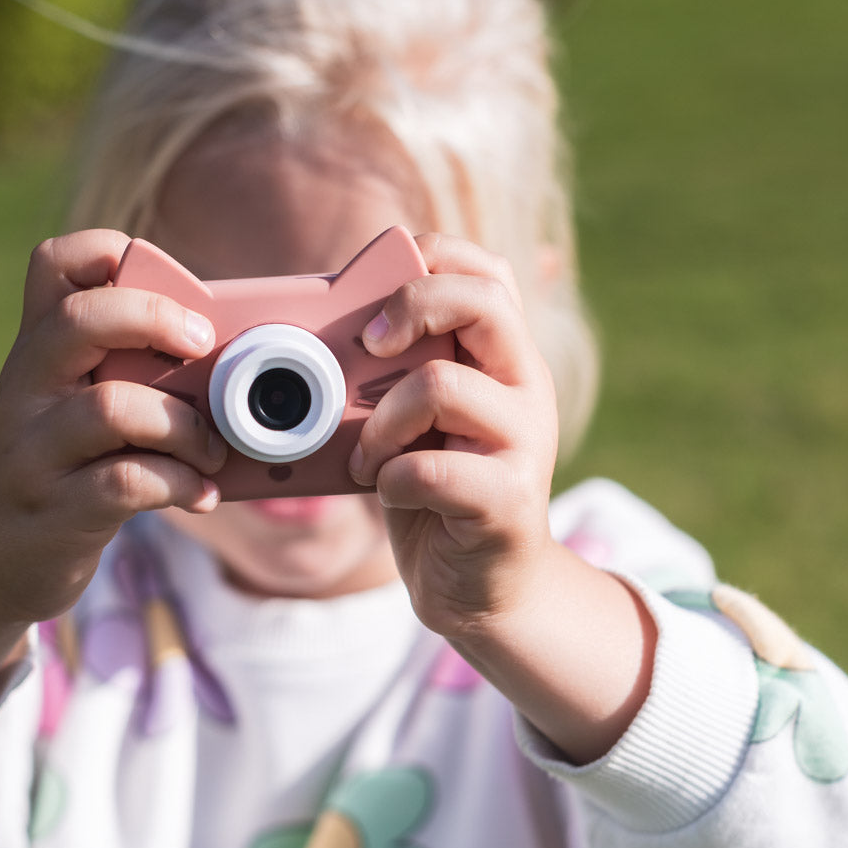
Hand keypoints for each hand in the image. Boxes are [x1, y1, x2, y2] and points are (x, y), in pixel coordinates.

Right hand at [0, 229, 225, 715]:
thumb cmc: (66, 472)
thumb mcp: (80, 407)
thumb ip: (134, 372)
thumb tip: (234, 358)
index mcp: (38, 351)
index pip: (52, 264)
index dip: (108, 250)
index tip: (173, 286)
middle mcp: (24, 390)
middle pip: (79, 320)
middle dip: (156, 320)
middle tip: (205, 346)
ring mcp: (31, 453)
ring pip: (112, 409)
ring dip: (185, 427)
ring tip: (212, 450)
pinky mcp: (51, 513)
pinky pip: (125, 483)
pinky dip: (179, 483)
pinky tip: (199, 495)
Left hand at [348, 233, 560, 638]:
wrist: (484, 587)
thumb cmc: (437, 492)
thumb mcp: (417, 420)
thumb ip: (396, 372)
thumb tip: (320, 327)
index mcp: (504, 357)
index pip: (488, 271)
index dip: (432, 260)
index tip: (379, 304)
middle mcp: (526, 386)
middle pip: (482, 302)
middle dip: (409, 308)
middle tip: (367, 347)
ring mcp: (526, 442)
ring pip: (440, 386)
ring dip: (380, 422)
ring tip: (368, 456)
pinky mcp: (509, 500)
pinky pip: (430, 469)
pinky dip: (390, 479)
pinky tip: (388, 491)